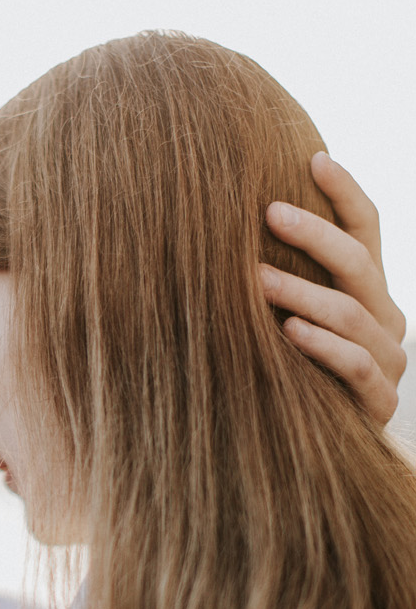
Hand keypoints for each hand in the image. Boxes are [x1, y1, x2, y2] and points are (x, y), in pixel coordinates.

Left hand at [261, 152, 406, 423]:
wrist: (310, 450)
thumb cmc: (283, 369)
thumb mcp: (278, 316)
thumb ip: (273, 274)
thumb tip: (220, 219)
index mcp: (367, 288)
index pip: (367, 227)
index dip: (345, 191)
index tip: (314, 157)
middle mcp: (386, 317)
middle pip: (358, 261)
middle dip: (314, 234)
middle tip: (267, 212)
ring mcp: (388, 359)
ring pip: (352, 312)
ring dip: (302, 292)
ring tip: (256, 277)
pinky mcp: (379, 400)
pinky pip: (356, 364)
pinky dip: (322, 346)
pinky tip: (287, 333)